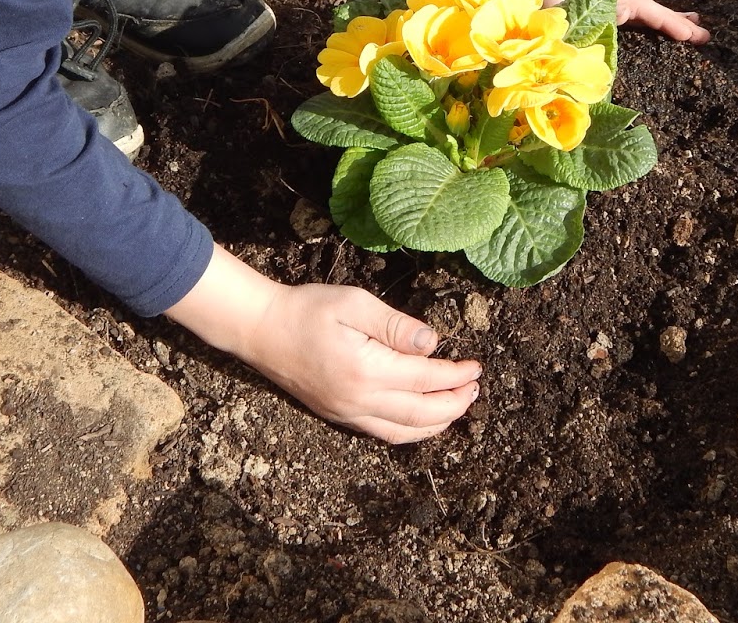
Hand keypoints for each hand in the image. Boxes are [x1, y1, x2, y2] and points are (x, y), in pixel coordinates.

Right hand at [166, 245, 480, 442]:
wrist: (261, 330)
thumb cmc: (308, 308)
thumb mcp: (354, 303)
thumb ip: (396, 325)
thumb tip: (433, 344)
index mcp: (366, 370)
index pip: (426, 380)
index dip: (456, 376)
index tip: (476, 367)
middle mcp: (359, 400)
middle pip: (421, 415)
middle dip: (455, 404)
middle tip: (475, 388)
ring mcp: (348, 413)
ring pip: (404, 432)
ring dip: (437, 423)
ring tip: (458, 404)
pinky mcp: (339, 416)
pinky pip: (384, 433)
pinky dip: (411, 429)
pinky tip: (422, 416)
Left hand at [476, 0, 708, 43]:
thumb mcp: (554, 17)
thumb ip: (572, 41)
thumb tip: (585, 71)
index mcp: (608, 0)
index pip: (648, 11)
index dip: (671, 24)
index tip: (695, 35)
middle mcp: (608, 3)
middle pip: (649, 15)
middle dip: (675, 25)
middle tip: (704, 36)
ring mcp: (599, 9)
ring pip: (637, 19)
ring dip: (660, 27)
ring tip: (687, 35)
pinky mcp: (587, 15)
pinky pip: (619, 24)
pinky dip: (637, 29)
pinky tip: (643, 40)